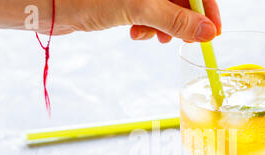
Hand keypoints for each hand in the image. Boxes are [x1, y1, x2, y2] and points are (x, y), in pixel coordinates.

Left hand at [65, 0, 220, 42]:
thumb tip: (206, 32)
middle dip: (182, 22)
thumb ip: (176, 19)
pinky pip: (149, 14)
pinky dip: (147, 27)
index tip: (213, 32)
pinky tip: (135, 32)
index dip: (207, 9)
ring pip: (166, 9)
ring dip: (163, 27)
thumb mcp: (139, 8)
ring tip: (149, 36)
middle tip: (180, 41)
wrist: (52, 3)